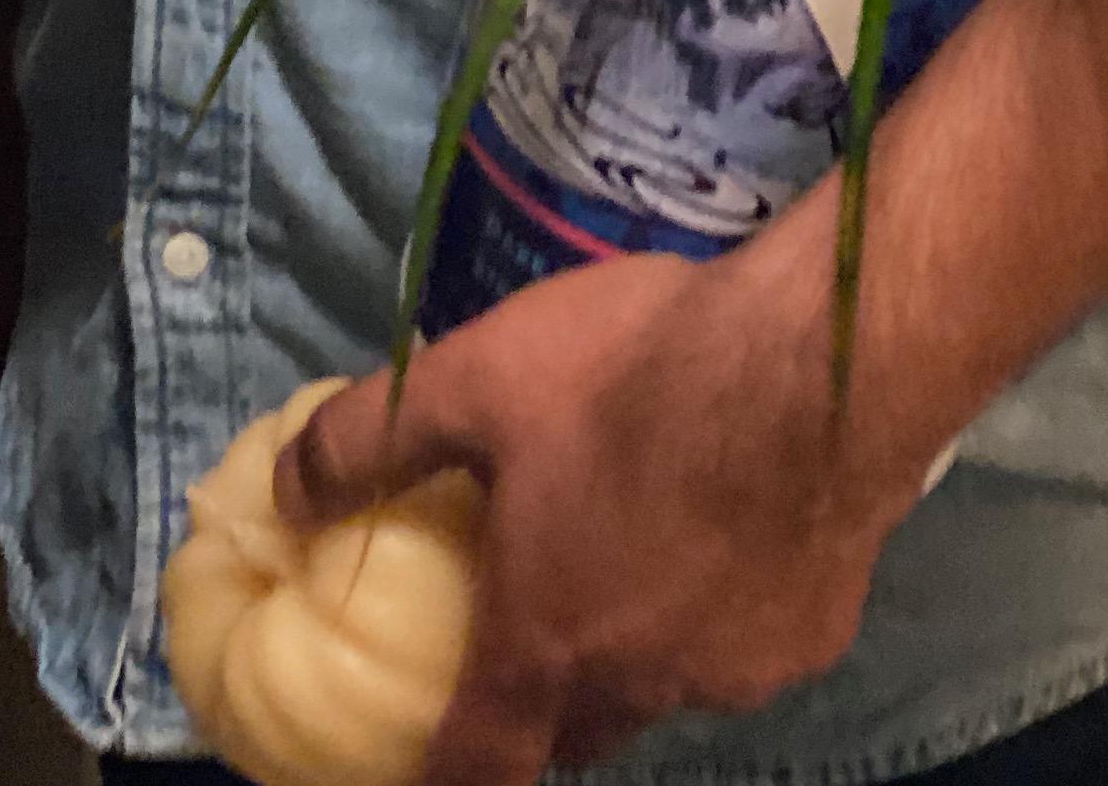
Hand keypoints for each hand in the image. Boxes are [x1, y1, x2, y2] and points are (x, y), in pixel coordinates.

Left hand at [274, 233, 914, 782]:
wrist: (823, 362)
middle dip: (541, 703)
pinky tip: (718, 517)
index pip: (481, 766)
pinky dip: (711, 604)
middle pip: (576, 729)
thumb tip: (284, 493)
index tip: (420, 773)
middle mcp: (642, 682)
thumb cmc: (630, 372)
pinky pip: (739, 640)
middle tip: (520, 629)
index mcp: (547, 642)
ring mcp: (738, 669)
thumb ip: (371, 441)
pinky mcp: (814, 635)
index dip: (441, 780)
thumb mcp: (472, 377)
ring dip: (632, 644)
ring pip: (663, 683)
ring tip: (626, 548)